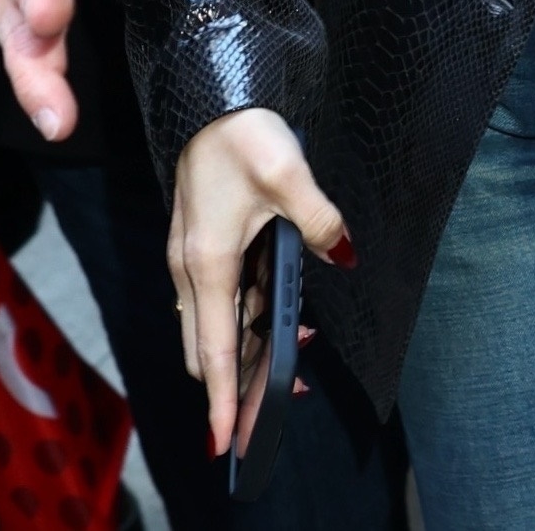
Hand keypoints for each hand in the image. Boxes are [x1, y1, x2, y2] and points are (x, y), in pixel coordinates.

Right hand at [171, 109, 349, 457]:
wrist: (210, 92)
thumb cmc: (243, 133)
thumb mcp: (289, 174)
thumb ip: (318, 220)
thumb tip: (343, 254)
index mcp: (208, 262)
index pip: (216, 349)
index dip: (222, 399)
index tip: (226, 441)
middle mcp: (191, 268)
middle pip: (209, 347)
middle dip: (237, 383)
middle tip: (280, 401)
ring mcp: (190, 255)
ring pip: (213, 324)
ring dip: (244, 348)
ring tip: (296, 355)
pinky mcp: (199, 241)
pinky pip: (216, 297)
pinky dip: (242, 317)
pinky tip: (278, 309)